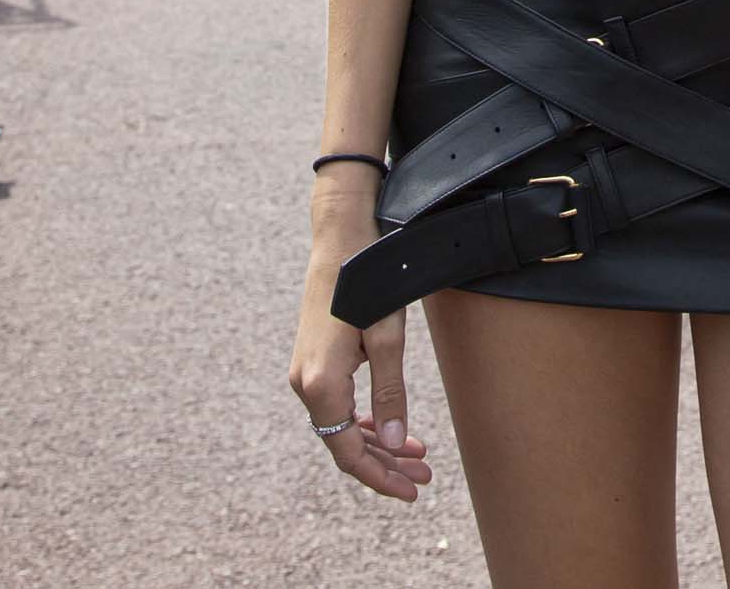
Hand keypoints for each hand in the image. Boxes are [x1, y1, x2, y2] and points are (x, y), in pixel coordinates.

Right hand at [287, 191, 433, 501]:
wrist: (340, 237)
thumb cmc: (368, 283)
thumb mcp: (387, 339)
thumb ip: (389, 394)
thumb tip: (393, 441)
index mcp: (321, 384)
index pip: (347, 452)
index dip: (380, 477)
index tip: (412, 491)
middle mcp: (305, 383)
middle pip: (344, 443)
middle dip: (385, 463)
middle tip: (425, 475)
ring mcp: (305, 372)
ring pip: (341, 425)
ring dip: (378, 442)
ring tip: (417, 453)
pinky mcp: (313, 360)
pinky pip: (337, 404)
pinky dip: (364, 419)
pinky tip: (390, 425)